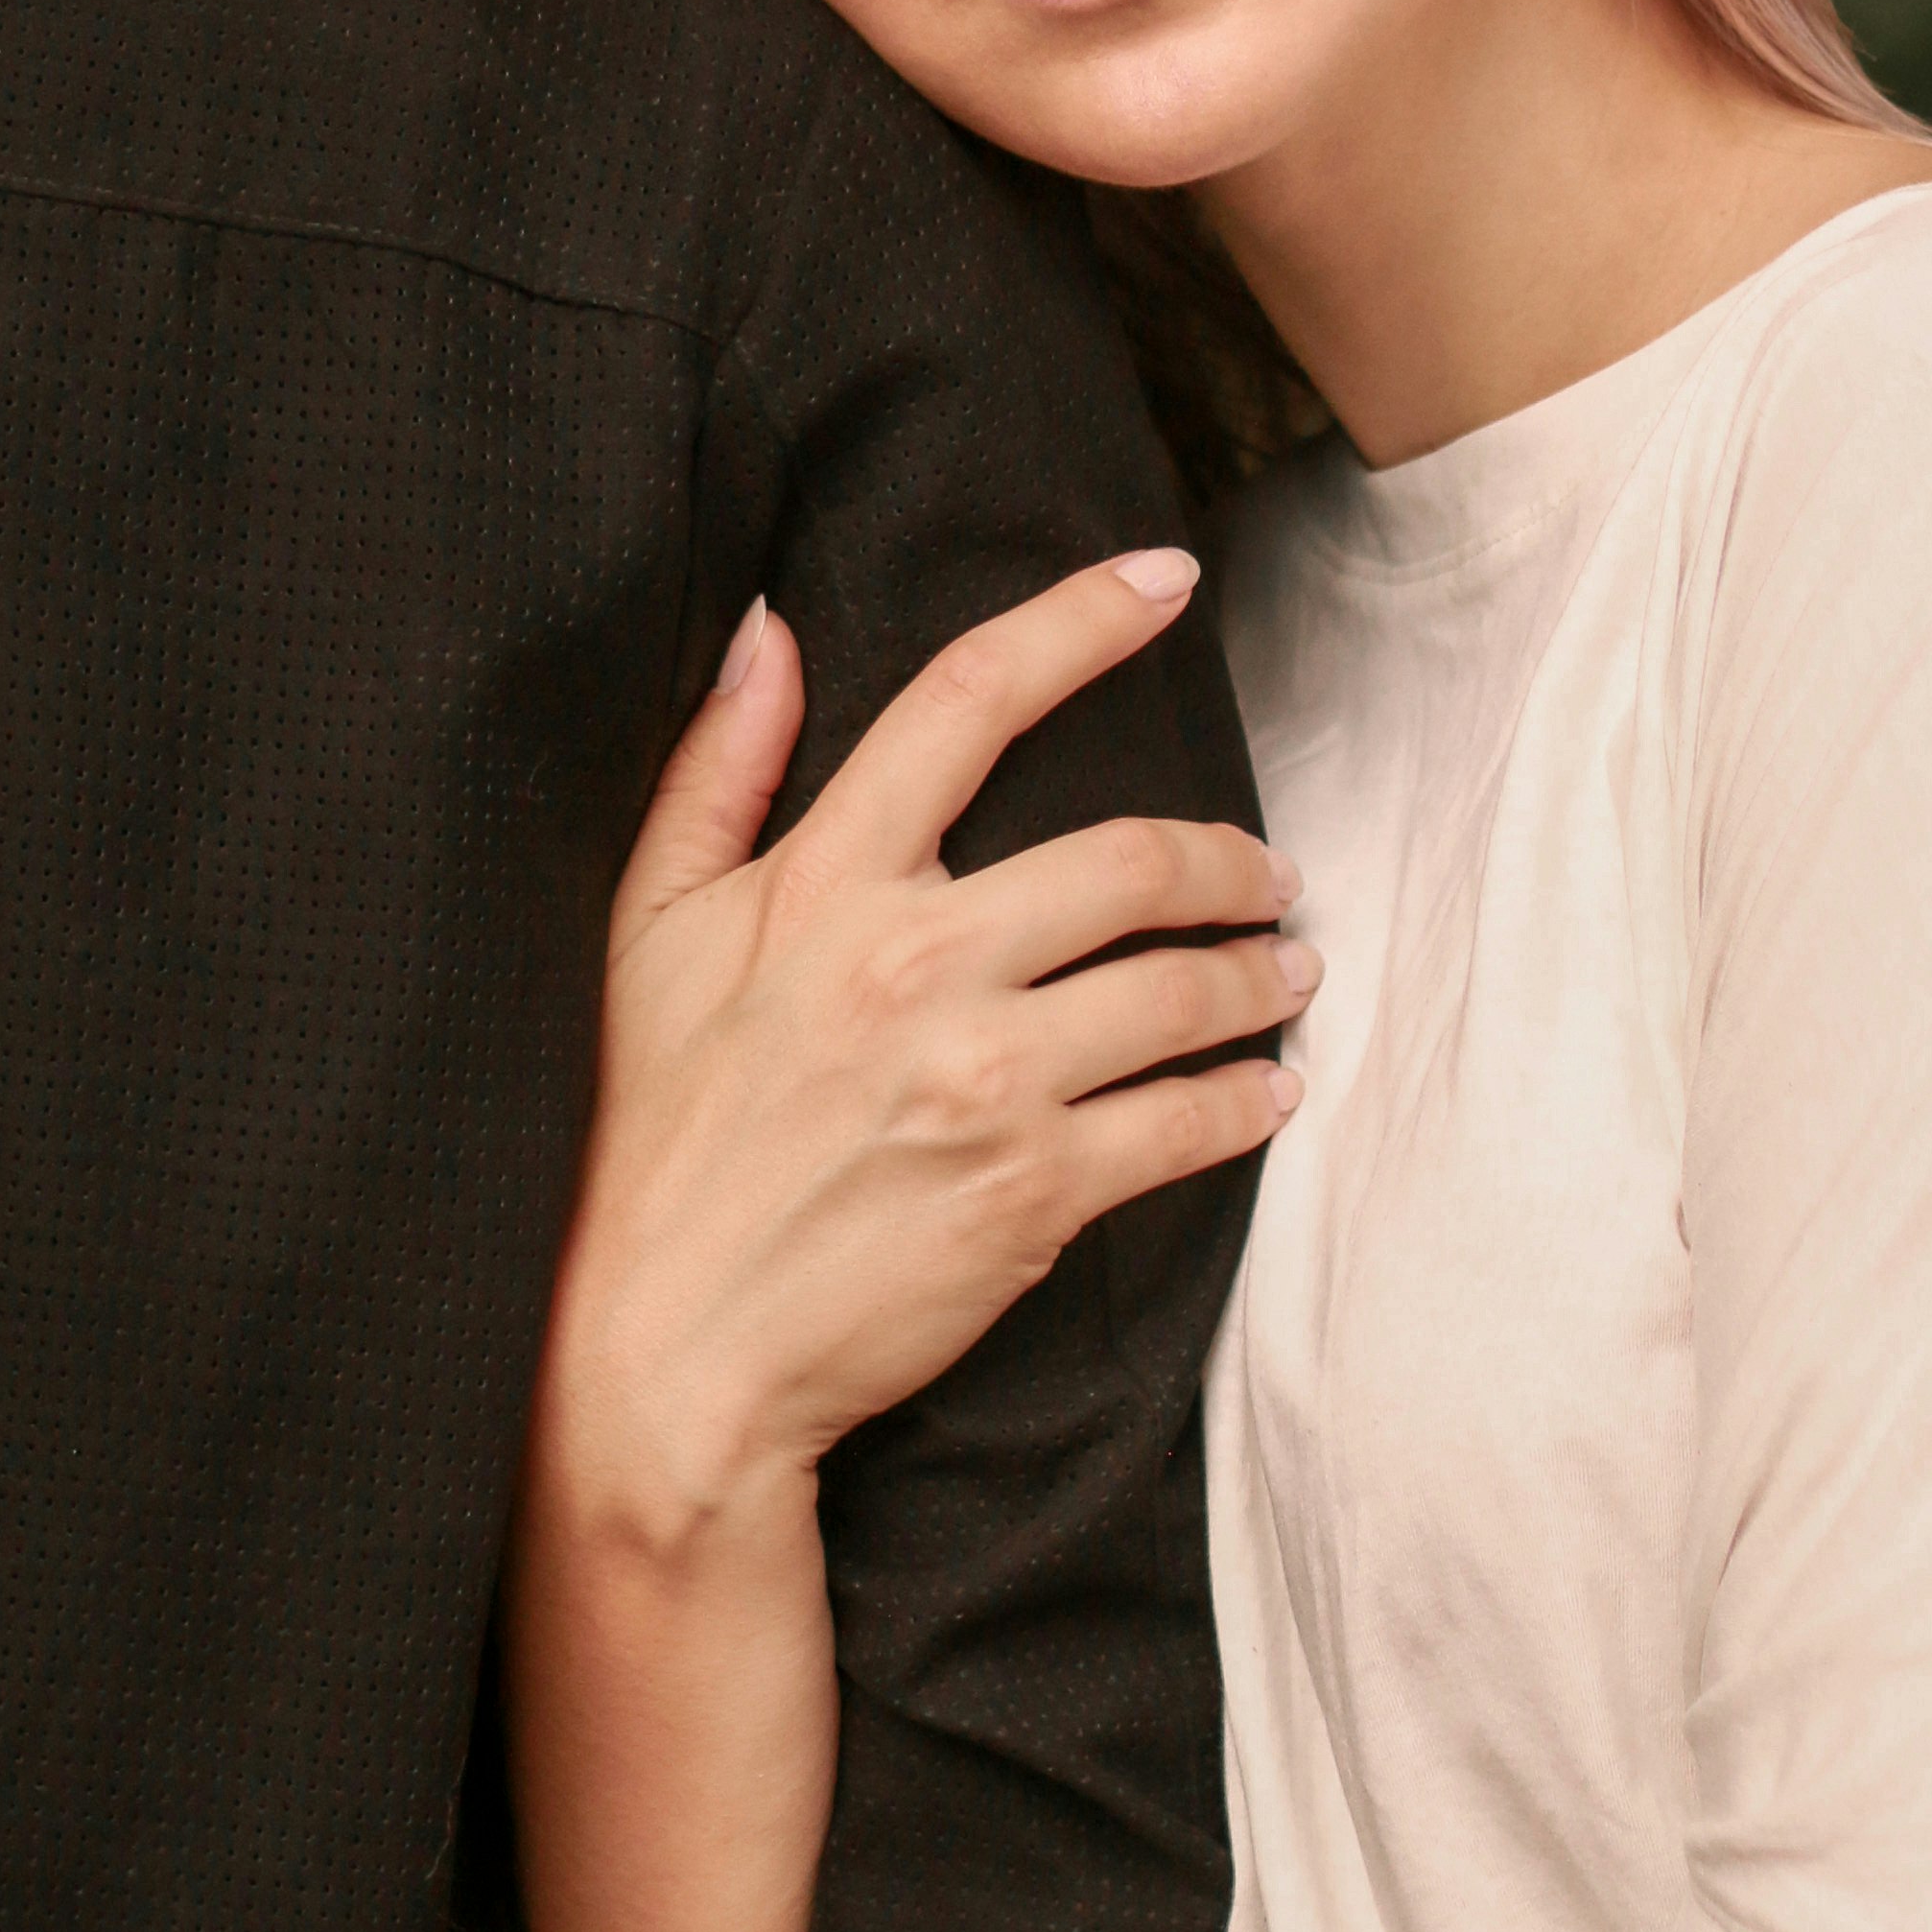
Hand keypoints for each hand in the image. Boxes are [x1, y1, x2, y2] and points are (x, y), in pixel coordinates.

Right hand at [533, 548, 1310, 1555]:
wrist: (662, 1355)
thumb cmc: (650, 1133)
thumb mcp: (648, 928)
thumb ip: (717, 767)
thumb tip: (769, 626)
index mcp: (826, 882)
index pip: (970, 700)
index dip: (1079, 620)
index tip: (1166, 576)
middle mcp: (917, 963)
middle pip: (1130, 858)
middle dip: (1228, 858)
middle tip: (1265, 872)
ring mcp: (985, 1080)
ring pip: (1181, 989)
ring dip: (1258, 973)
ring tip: (1284, 969)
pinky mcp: (1033, 1195)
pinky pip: (1185, 1124)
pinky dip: (1247, 1097)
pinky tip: (1266, 1089)